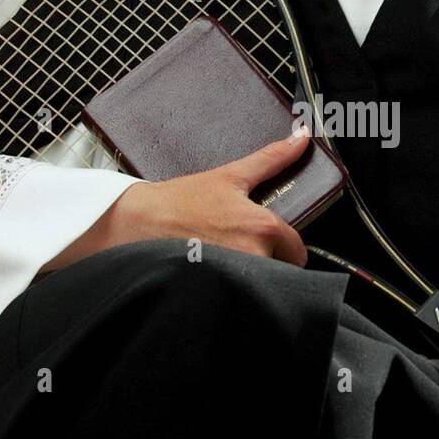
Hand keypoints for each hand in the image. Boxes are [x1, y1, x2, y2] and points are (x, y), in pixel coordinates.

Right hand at [40, 126, 311, 272]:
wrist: (135, 223)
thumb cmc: (178, 202)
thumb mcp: (229, 176)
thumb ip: (272, 158)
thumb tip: (302, 137)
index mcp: (262, 229)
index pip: (296, 251)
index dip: (283, 246)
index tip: (265, 241)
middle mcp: (254, 258)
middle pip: (280, 271)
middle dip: (266, 262)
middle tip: (237, 248)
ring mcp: (235, 281)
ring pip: (261, 286)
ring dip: (249, 278)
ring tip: (222, 262)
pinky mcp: (216, 296)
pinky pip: (239, 301)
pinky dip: (232, 295)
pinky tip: (213, 280)